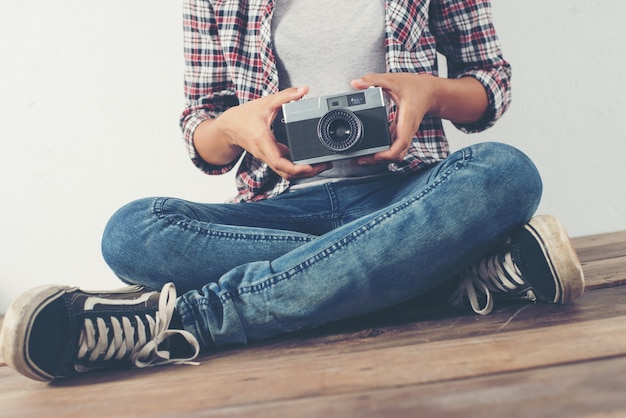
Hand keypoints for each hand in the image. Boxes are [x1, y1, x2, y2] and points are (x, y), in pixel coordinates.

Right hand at [204, 86, 330, 179]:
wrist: (228, 127)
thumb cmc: (244, 116)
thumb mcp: (266, 103)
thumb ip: (286, 96)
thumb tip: (303, 90)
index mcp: (263, 140)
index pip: (279, 162)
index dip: (296, 168)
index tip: (310, 166)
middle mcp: (264, 153)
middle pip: (286, 172)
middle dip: (306, 172)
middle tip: (323, 166)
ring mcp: (266, 157)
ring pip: (285, 172)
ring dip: (302, 172)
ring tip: (319, 166)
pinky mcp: (269, 157)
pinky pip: (283, 167)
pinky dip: (296, 167)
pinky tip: (307, 162)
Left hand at [351, 73, 437, 164]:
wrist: (431, 92)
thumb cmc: (416, 87)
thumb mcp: (393, 80)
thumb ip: (373, 80)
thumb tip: (356, 83)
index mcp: (407, 118)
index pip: (401, 142)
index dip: (389, 153)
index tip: (376, 155)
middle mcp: (407, 130)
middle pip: (396, 154)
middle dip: (379, 160)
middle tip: (361, 159)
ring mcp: (405, 133)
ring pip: (395, 153)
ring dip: (380, 158)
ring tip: (362, 158)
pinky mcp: (401, 133)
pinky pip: (393, 147)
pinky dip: (382, 152)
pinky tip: (370, 150)